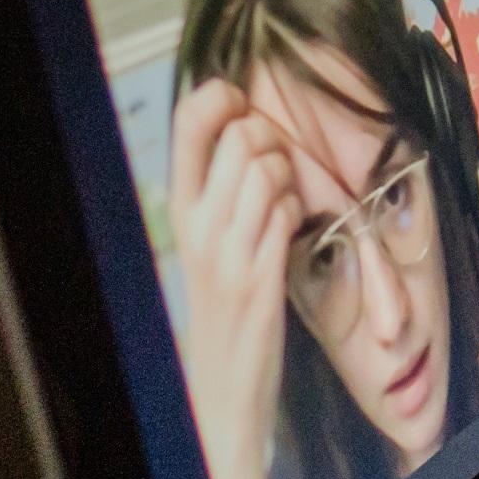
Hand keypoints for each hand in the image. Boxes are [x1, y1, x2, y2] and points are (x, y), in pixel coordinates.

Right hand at [167, 75, 302, 478]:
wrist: (225, 380)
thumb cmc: (230, 301)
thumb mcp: (216, 238)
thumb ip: (226, 185)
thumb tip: (249, 121)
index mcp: (181, 210)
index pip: (188, 123)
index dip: (220, 98)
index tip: (242, 105)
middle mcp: (196, 225)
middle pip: (242, 138)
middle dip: (272, 143)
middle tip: (277, 174)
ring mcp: (225, 250)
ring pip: (266, 169)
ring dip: (290, 178)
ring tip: (285, 207)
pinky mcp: (256, 275)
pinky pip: (285, 210)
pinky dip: (297, 209)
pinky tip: (293, 229)